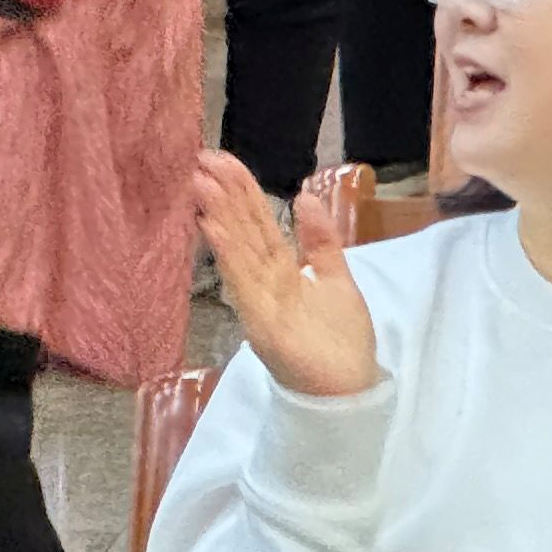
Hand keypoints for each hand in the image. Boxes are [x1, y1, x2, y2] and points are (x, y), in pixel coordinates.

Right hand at [190, 148, 380, 398]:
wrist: (350, 391)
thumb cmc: (341, 342)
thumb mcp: (336, 279)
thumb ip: (321, 241)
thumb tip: (305, 196)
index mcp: (282, 270)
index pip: (259, 223)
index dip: (242, 191)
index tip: (222, 159)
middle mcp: (264, 282)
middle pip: (243, 232)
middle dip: (223, 195)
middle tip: (200, 159)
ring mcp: (260, 302)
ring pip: (238, 252)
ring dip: (219, 217)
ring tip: (201, 183)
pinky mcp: (262, 325)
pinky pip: (244, 286)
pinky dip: (229, 257)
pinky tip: (215, 229)